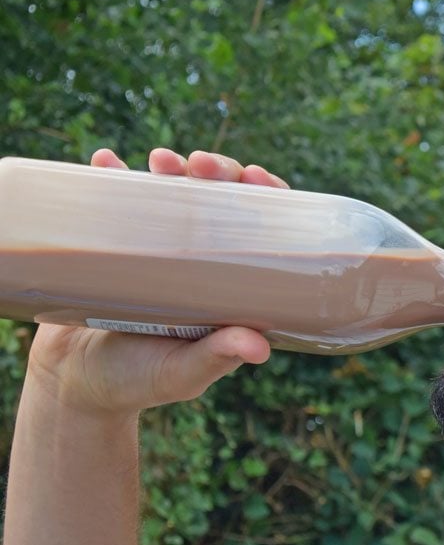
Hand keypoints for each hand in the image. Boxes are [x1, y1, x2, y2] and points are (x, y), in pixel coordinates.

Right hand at [27, 148, 289, 417]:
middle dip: (218, 172)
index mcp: (232, 284)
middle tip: (199, 166)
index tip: (256, 177)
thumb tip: (259, 349)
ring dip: (171, 168)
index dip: (268, 197)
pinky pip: (118, 201)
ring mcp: (159, 246)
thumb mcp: (182, 373)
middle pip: (222, 200)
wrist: (74, 383)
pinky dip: (112, 176)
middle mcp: (202, 258)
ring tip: (159, 161)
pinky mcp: (116, 243)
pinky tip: (105, 161)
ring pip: (176, 192)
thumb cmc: (139, 382)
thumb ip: (216, 359)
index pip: (264, 230)